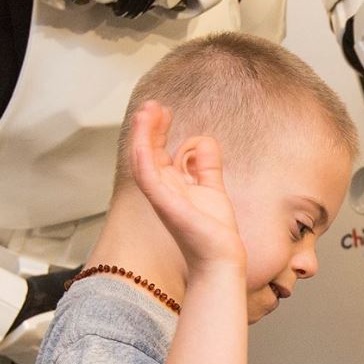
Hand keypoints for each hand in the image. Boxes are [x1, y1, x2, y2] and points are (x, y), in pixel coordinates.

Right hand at [128, 101, 245, 279]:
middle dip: (149, 127)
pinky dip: (144, 157)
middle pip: (148, 152)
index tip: (164, 110)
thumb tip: (201, 141)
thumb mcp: (212, 188)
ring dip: (142, 135)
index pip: (158, 152)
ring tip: (146, 111)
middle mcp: (163, 190)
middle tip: (152, 104)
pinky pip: (149, 179)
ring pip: (143, 160)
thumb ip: (205, 166)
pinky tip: (144, 139)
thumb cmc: (215, 232)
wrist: (221, 259)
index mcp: (172, 186)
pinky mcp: (167, 206)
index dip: (158, 130)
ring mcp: (162, 198)